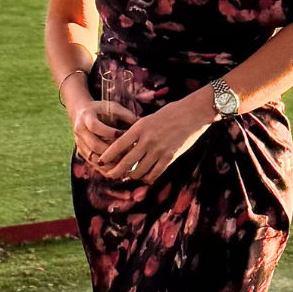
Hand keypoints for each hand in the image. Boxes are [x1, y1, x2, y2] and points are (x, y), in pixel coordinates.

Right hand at [70, 98, 134, 169]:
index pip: (95, 127)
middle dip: (111, 151)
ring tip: (123, 165)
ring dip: (108, 163)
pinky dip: (104, 168)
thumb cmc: (101, 110)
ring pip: (93, 157)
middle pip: (94, 145)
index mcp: (86, 117)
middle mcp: (80, 130)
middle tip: (127, 153)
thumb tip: (140, 123)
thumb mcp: (112, 106)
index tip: (122, 135)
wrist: (81, 114)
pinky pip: (92, 163)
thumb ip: (125, 114)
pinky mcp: (81, 152)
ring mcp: (79, 143)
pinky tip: (116, 169)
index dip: (109, 132)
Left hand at [98, 93, 213, 185]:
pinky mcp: (169, 157)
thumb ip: (138, 132)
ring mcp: (159, 150)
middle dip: (116, 171)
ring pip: (139, 171)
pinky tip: (145, 178)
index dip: (108, 156)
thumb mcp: (149, 119)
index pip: (118, 145)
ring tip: (129, 176)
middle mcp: (147, 140)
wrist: (192, 114)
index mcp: (140, 128)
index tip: (101, 162)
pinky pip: (155, 173)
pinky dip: (148, 178)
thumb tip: (126, 145)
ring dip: (132, 176)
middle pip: (126, 162)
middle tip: (110, 175)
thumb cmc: (170, 113)